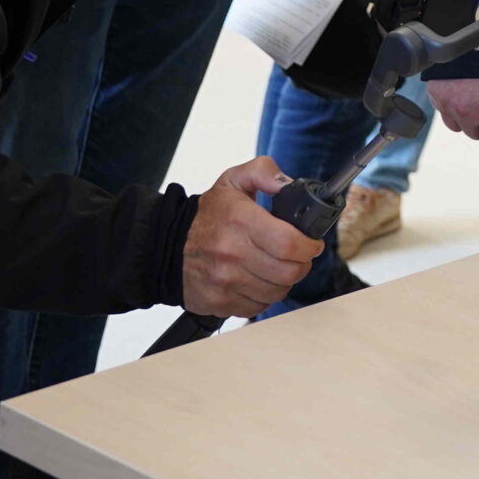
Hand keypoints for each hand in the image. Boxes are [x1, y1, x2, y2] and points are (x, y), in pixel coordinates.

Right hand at [183, 158, 323, 315]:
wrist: (166, 246)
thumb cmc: (207, 215)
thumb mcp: (233, 180)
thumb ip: (263, 172)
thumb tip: (287, 184)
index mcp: (239, 220)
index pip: (289, 243)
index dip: (309, 246)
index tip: (312, 243)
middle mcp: (231, 253)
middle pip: (288, 272)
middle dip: (302, 264)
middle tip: (298, 256)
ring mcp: (224, 281)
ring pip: (277, 292)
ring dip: (284, 281)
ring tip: (277, 267)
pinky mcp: (218, 302)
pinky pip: (258, 306)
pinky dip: (264, 296)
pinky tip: (258, 280)